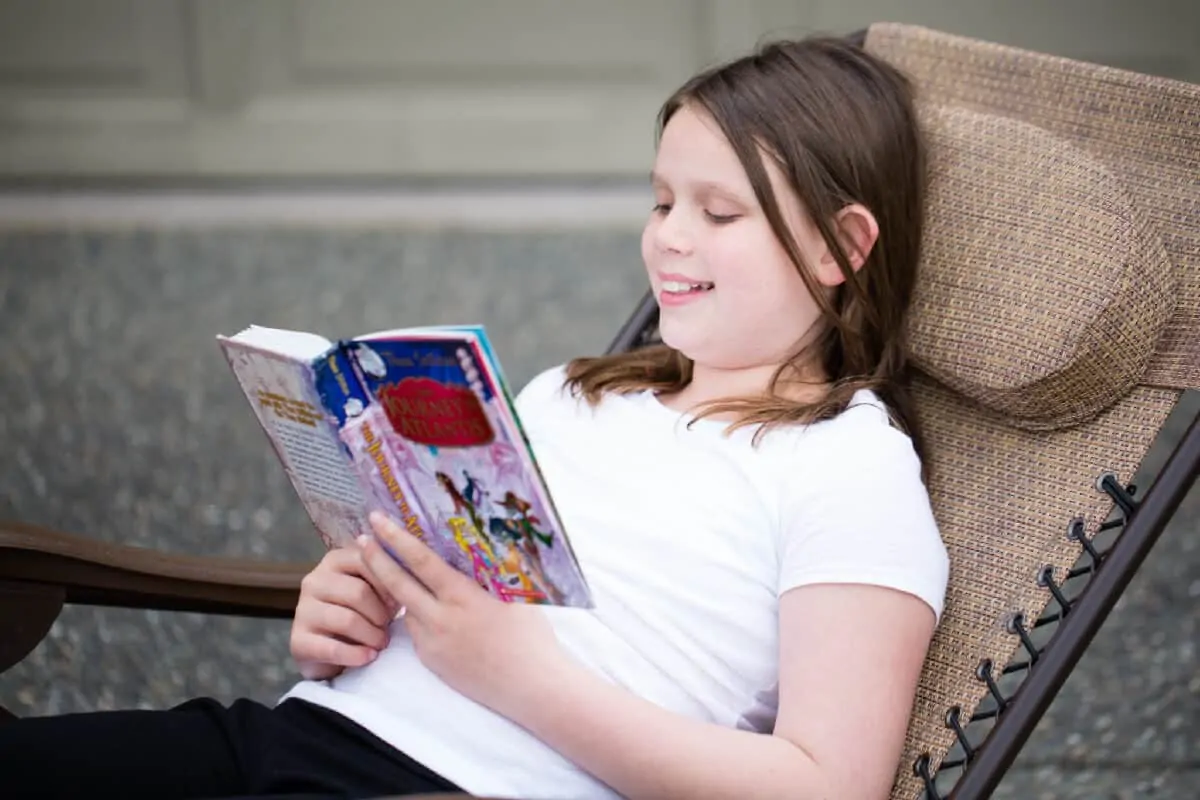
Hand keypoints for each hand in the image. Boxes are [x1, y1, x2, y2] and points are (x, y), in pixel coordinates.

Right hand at [290, 544, 401, 680]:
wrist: (333, 650)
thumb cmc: (363, 613)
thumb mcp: (377, 591)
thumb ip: (389, 577)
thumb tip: (409, 574)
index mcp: (334, 561)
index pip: (366, 560)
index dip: (388, 583)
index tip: (399, 600)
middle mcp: (314, 580)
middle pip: (358, 593)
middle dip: (380, 614)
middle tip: (388, 627)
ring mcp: (302, 610)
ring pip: (347, 620)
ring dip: (371, 635)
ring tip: (381, 643)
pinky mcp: (297, 640)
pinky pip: (332, 648)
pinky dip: (356, 655)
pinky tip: (368, 657)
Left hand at [359, 510, 564, 715]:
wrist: (532, 688)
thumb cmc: (532, 638)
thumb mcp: (511, 596)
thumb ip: (484, 578)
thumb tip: (471, 554)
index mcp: (462, 596)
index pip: (421, 560)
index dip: (396, 538)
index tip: (378, 520)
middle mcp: (441, 619)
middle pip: (397, 584)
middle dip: (375, 559)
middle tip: (360, 539)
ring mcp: (433, 644)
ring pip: (407, 610)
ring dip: (403, 593)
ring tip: (408, 579)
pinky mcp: (433, 663)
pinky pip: (419, 634)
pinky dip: (422, 620)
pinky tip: (440, 619)